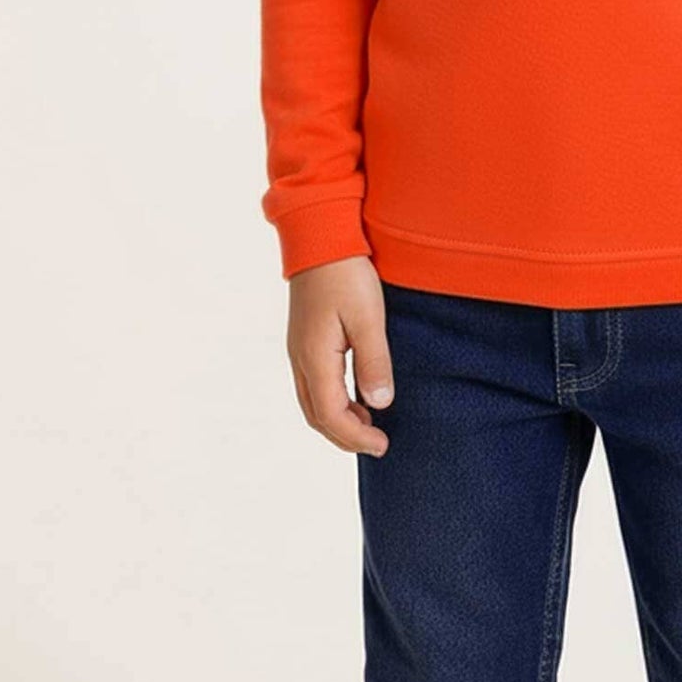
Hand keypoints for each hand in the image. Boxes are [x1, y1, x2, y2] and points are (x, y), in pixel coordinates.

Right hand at [286, 258, 394, 456]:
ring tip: (369, 424)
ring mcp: (299, 349)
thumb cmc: (346, 273)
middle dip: (345, 436)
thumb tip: (379, 404)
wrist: (320, 236)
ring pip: (312, 401)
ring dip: (338, 420)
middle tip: (377, 444)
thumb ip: (373, 362)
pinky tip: (355, 395)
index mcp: (314, 357)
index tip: (383, 445)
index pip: (331, 416)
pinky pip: (314, 383)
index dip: (356, 437)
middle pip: (316, 415)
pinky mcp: (304, 339)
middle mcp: (300, 358)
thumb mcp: (369, 317)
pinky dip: (332, 400)